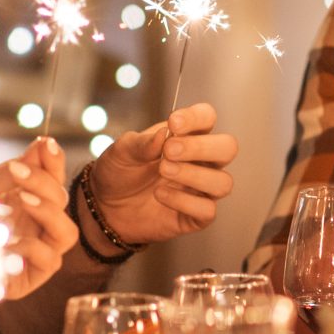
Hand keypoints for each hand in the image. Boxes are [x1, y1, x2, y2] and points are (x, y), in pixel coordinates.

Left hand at [0, 139, 78, 299]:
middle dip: (44, 181)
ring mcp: (36, 254)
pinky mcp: (28, 279)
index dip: (54, 162)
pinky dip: (33, 246)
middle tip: (16, 170)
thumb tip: (43, 144)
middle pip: (62, 201)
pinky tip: (10, 239)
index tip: (45, 144)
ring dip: (49, 211)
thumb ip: (11, 171)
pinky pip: (50, 261)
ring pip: (67, 233)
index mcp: (29, 203)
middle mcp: (37, 227)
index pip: (54, 179)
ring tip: (23, 199)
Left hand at [84, 103, 238, 245]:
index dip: (196, 117)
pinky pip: (207, 210)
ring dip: (194, 175)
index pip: (207, 118)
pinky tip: (160, 194)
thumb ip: (142, 142)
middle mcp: (201, 161)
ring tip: (163, 171)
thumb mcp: (122, 152)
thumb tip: (163, 134)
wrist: (106, 208)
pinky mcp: (196, 216)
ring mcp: (201, 190)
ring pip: (223, 182)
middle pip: (228, 148)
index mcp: (187, 136)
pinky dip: (184, 201)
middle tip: (169, 151)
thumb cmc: (120, 173)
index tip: (174, 122)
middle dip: (201, 147)